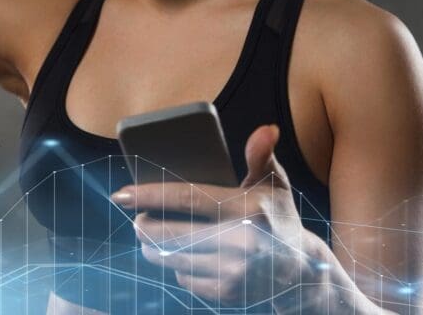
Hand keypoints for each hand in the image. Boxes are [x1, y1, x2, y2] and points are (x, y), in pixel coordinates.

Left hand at [111, 124, 322, 307]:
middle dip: (144, 225)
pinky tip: (180, 256)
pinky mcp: (227, 293)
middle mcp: (239, 242)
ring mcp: (232, 272)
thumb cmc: (278, 218)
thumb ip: (261, 156)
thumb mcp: (274, 184)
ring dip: (153, 246)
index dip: (149, 195)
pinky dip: (177, 267)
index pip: (185, 198)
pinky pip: (184, 278)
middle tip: (137, 217)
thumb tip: (266, 129)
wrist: (301, 273)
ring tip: (151, 234)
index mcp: (245, 208)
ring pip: (171, 258)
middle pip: (169, 233)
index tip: (121, 194)